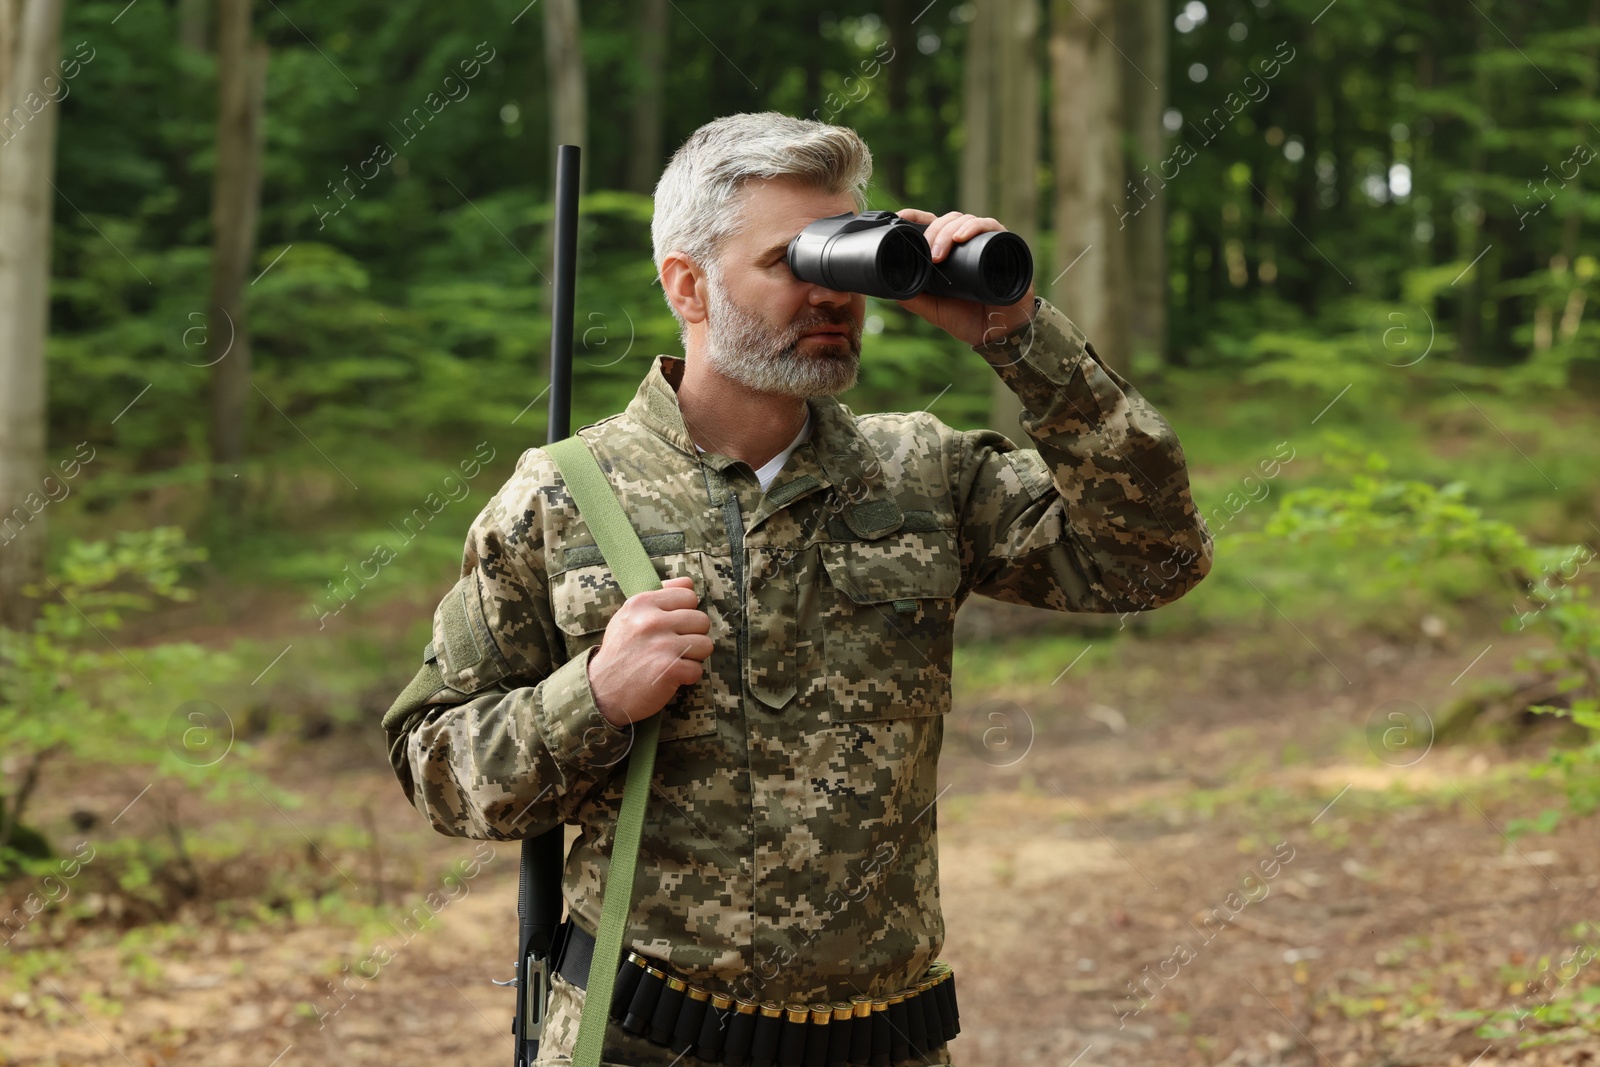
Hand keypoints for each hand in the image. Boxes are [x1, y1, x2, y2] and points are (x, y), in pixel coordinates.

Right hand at [587, 576, 713, 727]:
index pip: (689, 596)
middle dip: (693, 635)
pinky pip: (698, 669)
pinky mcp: (669, 669)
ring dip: (693, 656)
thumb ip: (659, 595)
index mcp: (642, 603)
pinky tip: (671, 677)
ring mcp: (662, 645)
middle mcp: (652, 621)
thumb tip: (688, 582)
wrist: (601, 691)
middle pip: (702, 620)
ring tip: (673, 661)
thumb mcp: (629, 616)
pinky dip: (688, 677)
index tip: (672, 626)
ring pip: (705, 644)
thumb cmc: (620, 652)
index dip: (685, 613)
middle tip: (674, 647)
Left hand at [893, 208, 1037, 346]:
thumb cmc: (968, 320)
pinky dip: (975, 227)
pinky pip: (991, 226)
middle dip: (932, 232)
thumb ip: (913, 298)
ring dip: (948, 231)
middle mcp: (967, 244)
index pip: (932, 224)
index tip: (899, 217)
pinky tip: (961, 237)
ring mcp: (986, 243)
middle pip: (947, 220)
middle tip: (927, 252)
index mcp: (949, 253)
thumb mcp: (933, 309)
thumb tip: (888, 288)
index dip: (915, 216)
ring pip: (965, 220)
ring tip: (939, 252)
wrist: (998, 336)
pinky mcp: (1006, 246)